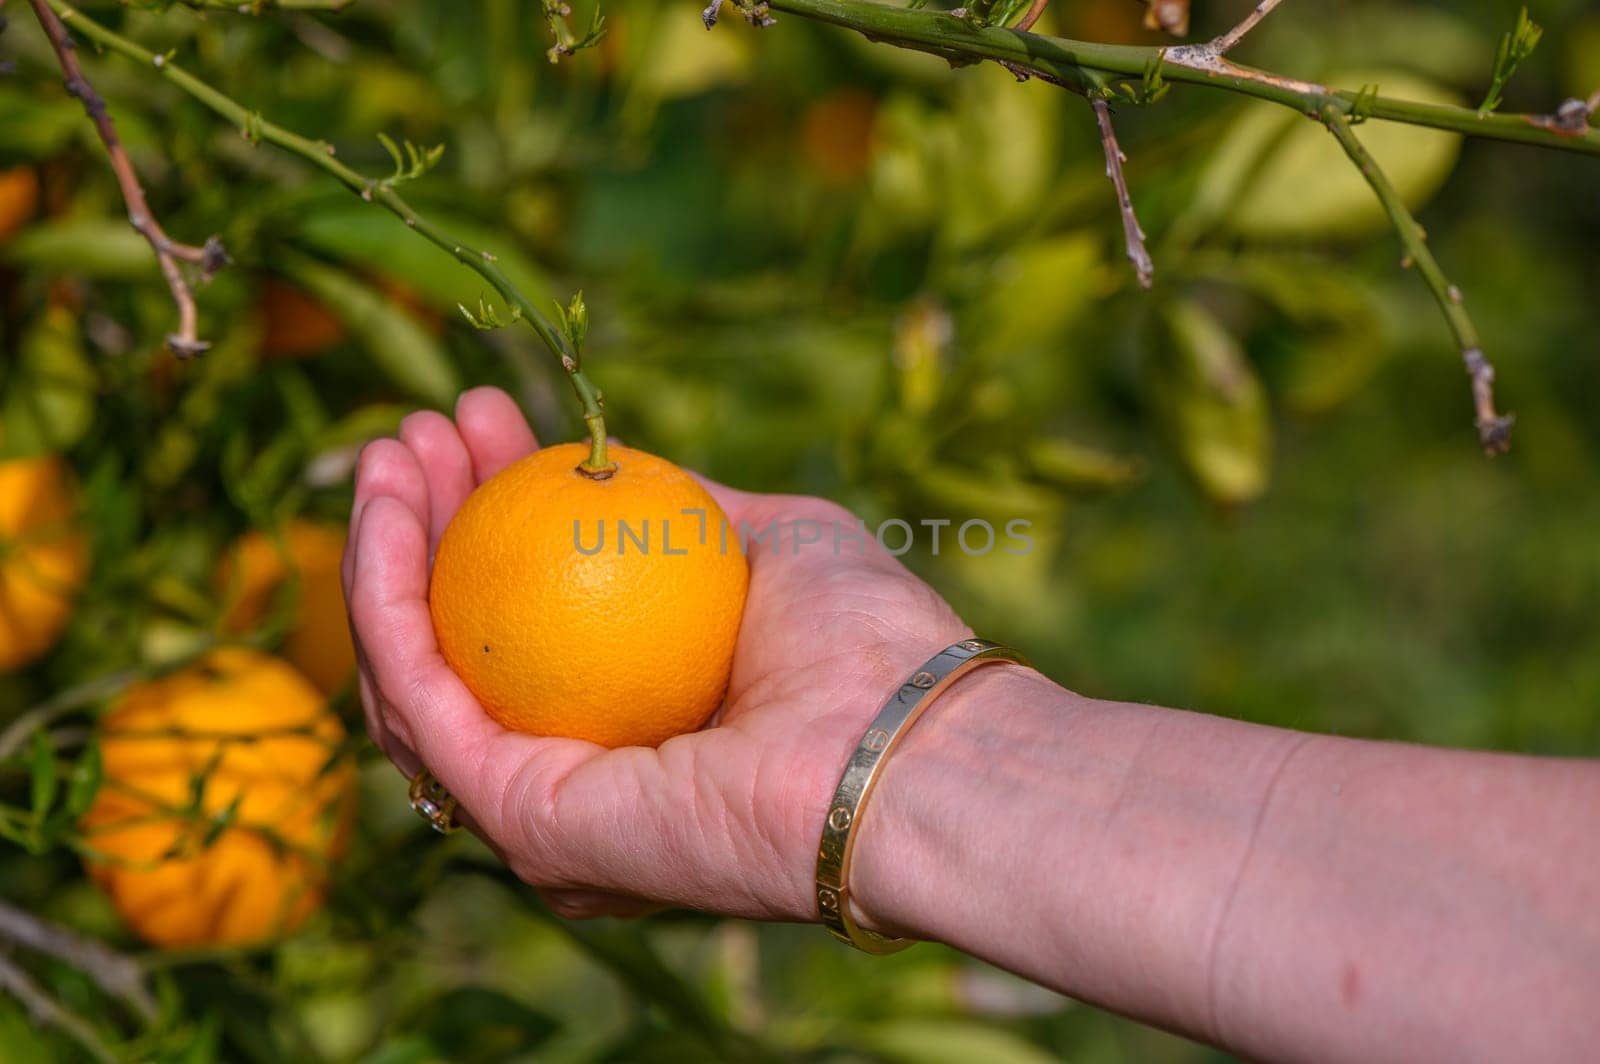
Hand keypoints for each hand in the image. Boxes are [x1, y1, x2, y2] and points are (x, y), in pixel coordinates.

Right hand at [343, 387, 969, 920]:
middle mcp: (577, 769)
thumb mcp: (771, 539)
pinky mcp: (524, 821)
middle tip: (412, 427)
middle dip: (422, 522)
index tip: (472, 420)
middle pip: (458, 644)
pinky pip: (422, 700)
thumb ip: (683, 509)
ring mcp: (543, 804)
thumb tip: (608, 463)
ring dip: (380, 554)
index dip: (486, 510)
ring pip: (416, 673)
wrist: (905, 742)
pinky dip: (383, 602)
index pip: (527, 615)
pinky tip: (382, 514)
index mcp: (632, 717)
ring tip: (386, 448)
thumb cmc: (865, 640)